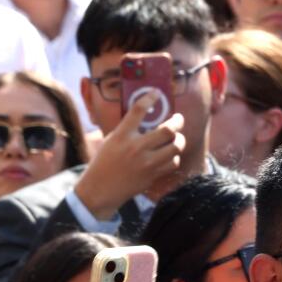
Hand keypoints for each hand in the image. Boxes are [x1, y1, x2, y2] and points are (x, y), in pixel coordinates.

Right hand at [73, 95, 185, 220]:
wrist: (101, 189)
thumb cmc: (105, 162)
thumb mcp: (111, 140)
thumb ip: (128, 129)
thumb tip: (147, 117)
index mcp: (121, 135)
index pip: (138, 110)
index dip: (150, 98)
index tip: (157, 93)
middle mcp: (135, 147)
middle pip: (167, 130)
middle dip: (178, 122)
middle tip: (179, 119)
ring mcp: (146, 163)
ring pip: (175, 147)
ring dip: (180, 140)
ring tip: (178, 138)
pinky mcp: (152, 175)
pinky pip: (173, 162)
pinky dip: (175, 157)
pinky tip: (170, 155)